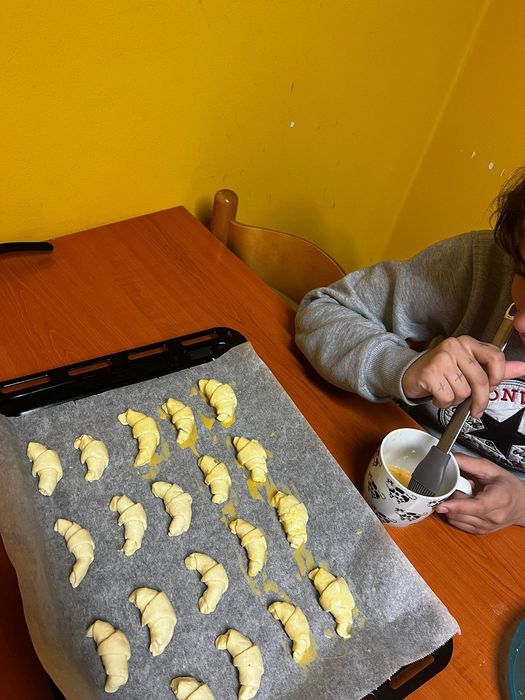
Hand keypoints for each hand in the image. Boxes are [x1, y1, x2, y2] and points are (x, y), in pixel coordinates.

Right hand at [402, 335, 524, 416]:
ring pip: (463, 392)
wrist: (411, 373)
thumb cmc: (442, 370)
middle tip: (474, 408)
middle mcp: (455, 346)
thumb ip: (496, 367)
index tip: (490, 386)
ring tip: (447, 392)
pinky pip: (447, 398)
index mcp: (468, 343)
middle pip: (480, 381)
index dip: (496, 377)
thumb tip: (522, 367)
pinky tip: (437, 394)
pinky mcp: (430, 373)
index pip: (495, 358)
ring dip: (456, 400)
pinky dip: (443, 402)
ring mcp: (441, 359)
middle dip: (478, 400)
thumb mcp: (470, 365)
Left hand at [434, 454, 524, 533]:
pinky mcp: (479, 532)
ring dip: (454, 506)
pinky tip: (467, 504)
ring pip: (456, 518)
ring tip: (468, 495)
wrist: (521, 504)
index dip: (457, 505)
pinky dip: (456, 513)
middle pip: (461, 511)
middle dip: (455, 497)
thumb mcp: (491, 469)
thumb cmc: (508, 487)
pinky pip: (457, 523)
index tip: (441, 505)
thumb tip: (450, 459)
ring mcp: (486, 527)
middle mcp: (493, 517)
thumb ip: (469, 463)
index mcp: (499, 499)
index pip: (476, 506)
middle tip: (465, 486)